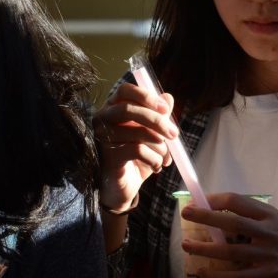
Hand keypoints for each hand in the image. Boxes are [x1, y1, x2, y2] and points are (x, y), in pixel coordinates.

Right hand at [92, 81, 178, 212]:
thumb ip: (158, 116)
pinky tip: (156, 167)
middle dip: (157, 121)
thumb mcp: (151, 135)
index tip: (165, 108)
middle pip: (128, 109)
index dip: (146, 96)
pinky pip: (137, 150)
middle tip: (174, 134)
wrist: (123, 187)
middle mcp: (103, 120)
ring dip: (160, 146)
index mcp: (113, 108)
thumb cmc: (135, 157)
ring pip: (137, 132)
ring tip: (165, 158)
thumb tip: (168, 97)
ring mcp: (103, 138)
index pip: (124, 90)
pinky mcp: (108, 156)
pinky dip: (154, 159)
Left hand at [180, 193, 277, 277]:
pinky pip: (237, 277)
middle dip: (205, 217)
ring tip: (186, 245)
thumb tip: (220, 216)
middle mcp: (269, 231)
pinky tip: (203, 272)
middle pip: (231, 222)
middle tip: (186, 214)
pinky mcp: (270, 275)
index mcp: (270, 214)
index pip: (238, 201)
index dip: (215, 199)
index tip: (198, 200)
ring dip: (205, 248)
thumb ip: (255, 219)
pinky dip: (218, 276)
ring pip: (230, 250)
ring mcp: (269, 254)